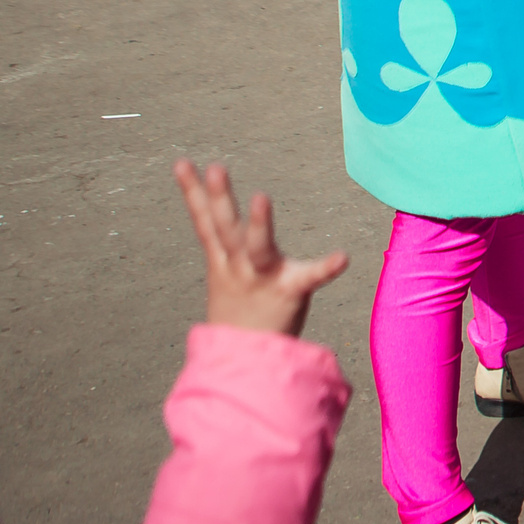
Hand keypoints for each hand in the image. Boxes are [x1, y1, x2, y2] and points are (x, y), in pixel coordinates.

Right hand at [172, 160, 347, 338]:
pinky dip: (325, 268)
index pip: (204, 220)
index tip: (180, 162)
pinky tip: (342, 257)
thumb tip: (213, 211)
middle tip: (214, 167)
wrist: (244, 361)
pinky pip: (309, 278)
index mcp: (223, 259)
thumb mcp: (225, 273)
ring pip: (257, 247)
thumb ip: (225, 242)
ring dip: (257, 223)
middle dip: (217, 198)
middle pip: (224, 227)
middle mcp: (238, 265)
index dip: (192, 191)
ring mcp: (262, 278)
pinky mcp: (290, 291)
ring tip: (260, 197)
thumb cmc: (240, 311)